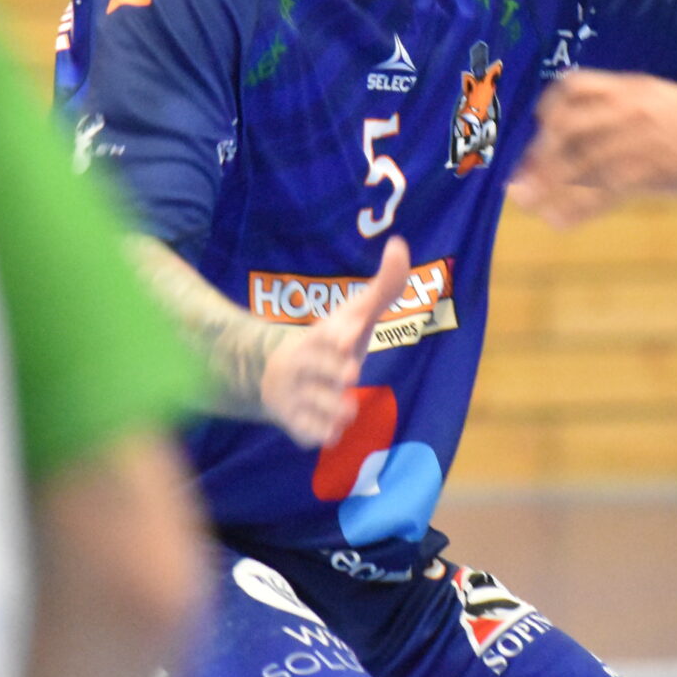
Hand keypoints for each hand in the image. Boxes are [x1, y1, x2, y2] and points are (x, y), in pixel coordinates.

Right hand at [257, 236, 403, 446]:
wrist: (277, 374)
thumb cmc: (331, 342)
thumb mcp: (355, 314)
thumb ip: (384, 285)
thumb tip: (399, 244)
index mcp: (322, 334)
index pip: (330, 333)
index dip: (340, 334)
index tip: (349, 338)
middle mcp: (305, 362)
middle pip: (322, 369)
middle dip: (337, 372)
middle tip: (350, 373)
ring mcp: (296, 391)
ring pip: (319, 404)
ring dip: (337, 408)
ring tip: (347, 408)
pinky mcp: (292, 420)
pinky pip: (307, 432)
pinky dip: (321, 432)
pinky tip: (332, 430)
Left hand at [508, 71, 676, 228]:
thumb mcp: (664, 102)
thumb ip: (630, 107)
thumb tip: (595, 125)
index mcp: (632, 88)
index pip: (573, 86)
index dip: (549, 110)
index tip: (538, 133)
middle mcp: (629, 108)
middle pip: (565, 127)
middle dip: (539, 154)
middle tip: (523, 178)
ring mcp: (639, 139)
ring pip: (577, 162)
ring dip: (546, 184)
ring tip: (527, 202)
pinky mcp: (651, 172)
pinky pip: (599, 192)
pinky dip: (573, 209)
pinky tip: (558, 222)